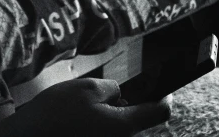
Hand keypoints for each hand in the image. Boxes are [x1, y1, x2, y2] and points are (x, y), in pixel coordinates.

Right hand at [0, 78, 171, 136]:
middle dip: (123, 106)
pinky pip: (102, 135)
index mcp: (124, 126)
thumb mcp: (87, 88)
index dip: (164, 95)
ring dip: (106, 117)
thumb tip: (120, 95)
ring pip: (116, 129)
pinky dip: (95, 127)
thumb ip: (113, 88)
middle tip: (98, 96)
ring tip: (77, 111)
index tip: (161, 86)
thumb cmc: (54, 114)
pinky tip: (73, 122)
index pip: (160, 111)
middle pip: (135, 121)